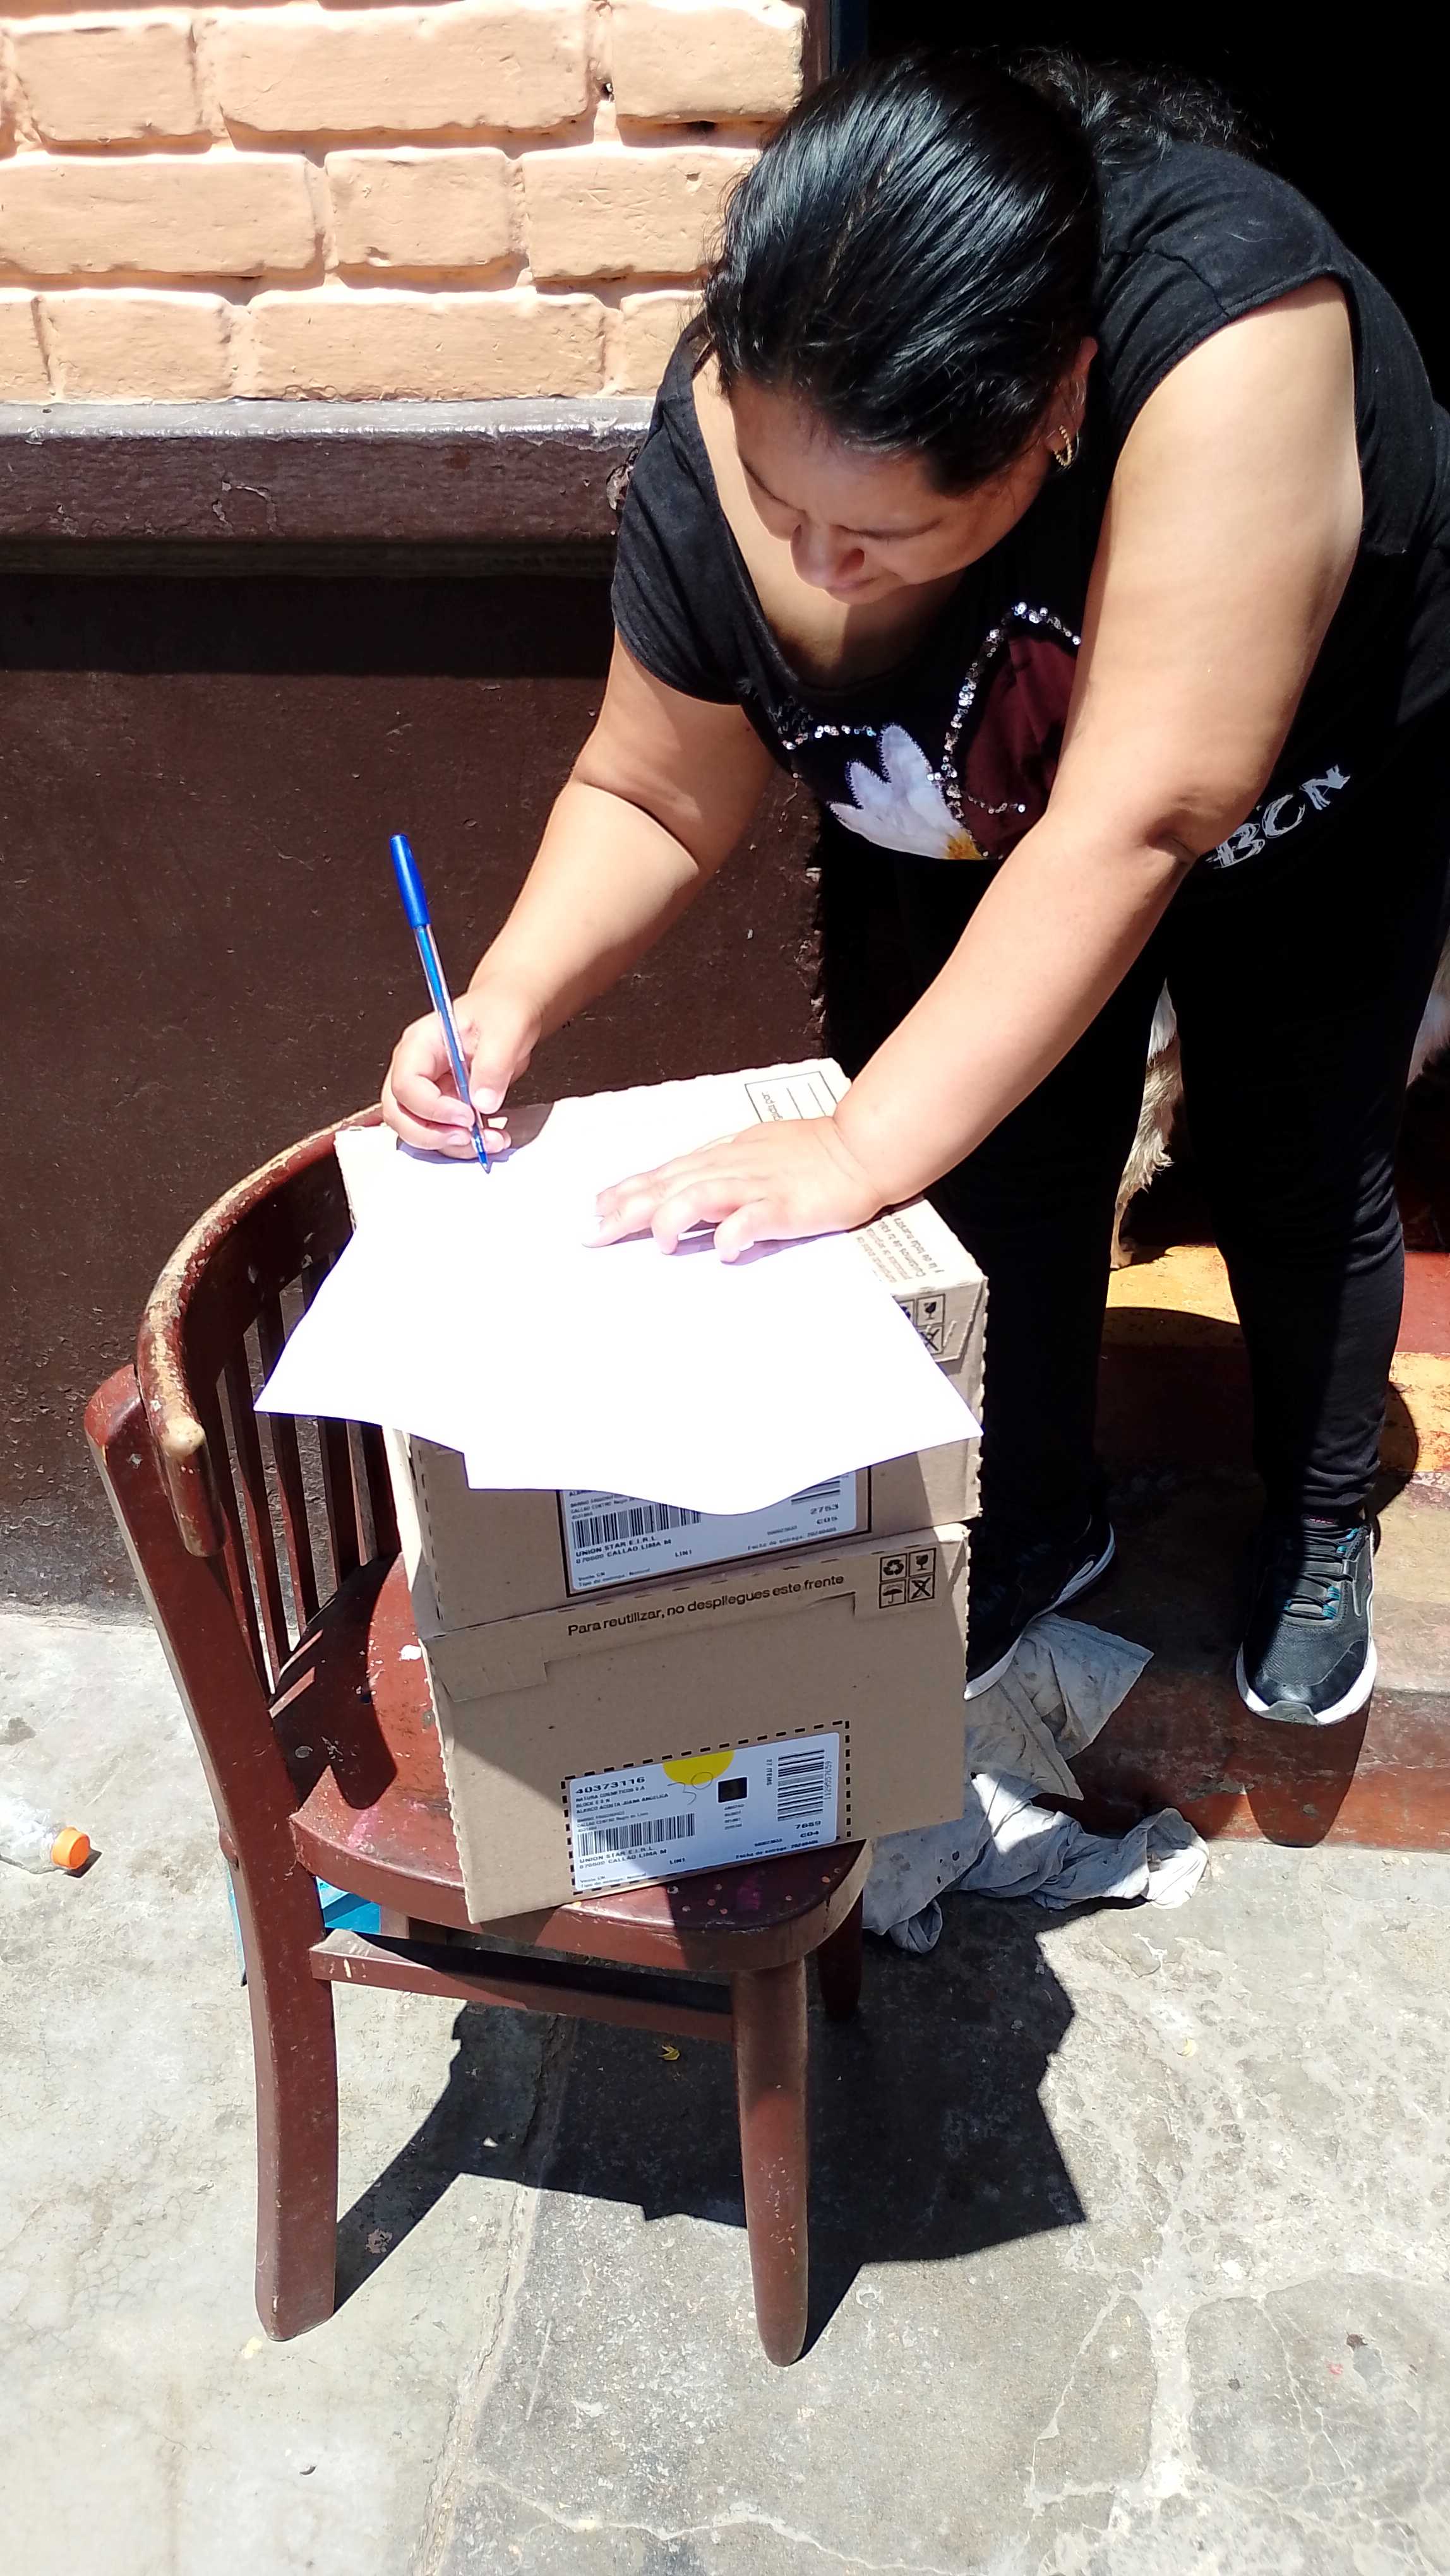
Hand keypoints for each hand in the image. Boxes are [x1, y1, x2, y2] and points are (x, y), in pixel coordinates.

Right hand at [381, 976, 541, 1157]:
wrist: (509, 1017)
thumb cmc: (501, 1012)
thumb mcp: (505, 1030)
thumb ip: (493, 1065)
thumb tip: (482, 1103)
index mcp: (420, 1044)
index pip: (406, 1084)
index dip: (432, 1107)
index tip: (467, 1115)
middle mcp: (416, 1069)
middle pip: (399, 1114)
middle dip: (431, 1134)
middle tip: (469, 1136)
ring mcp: (427, 1090)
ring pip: (418, 1130)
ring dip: (451, 1144)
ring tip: (491, 1140)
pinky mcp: (442, 1106)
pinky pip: (442, 1133)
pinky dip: (463, 1144)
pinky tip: (491, 1137)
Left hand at [593, 1114, 883, 1259]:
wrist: (859, 1146)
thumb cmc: (808, 1152)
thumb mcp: (750, 1152)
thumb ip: (714, 1171)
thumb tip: (678, 1189)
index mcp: (722, 1157)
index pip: (664, 1173)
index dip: (628, 1190)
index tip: (596, 1208)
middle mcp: (732, 1167)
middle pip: (671, 1185)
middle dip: (630, 1209)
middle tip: (597, 1232)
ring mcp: (759, 1185)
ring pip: (704, 1194)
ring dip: (676, 1216)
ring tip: (659, 1241)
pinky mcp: (787, 1204)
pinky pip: (756, 1217)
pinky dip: (736, 1232)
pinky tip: (723, 1248)